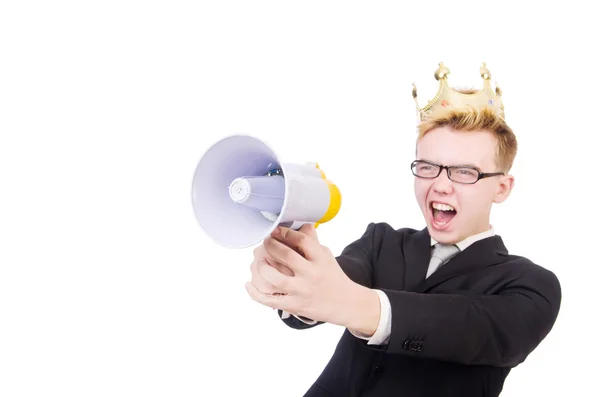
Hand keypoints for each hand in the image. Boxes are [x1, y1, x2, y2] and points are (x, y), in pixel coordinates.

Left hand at [245, 224, 379, 333]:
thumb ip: (311, 241)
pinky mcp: (295, 305)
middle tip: (265, 241)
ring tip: (259, 261)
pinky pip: (271, 300)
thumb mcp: (326, 256)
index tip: (276, 229)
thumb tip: (299, 223)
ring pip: (277, 279)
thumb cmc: (332, 276)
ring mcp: (303, 291)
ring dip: (264, 268)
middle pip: (287, 256)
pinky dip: (256, 293)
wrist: (347, 304)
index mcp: (321, 259)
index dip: (285, 233)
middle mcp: (312, 275)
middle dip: (271, 245)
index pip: (301, 241)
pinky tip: (248, 284)